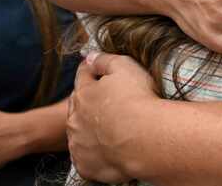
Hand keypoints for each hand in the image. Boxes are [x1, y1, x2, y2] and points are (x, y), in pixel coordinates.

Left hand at [68, 53, 156, 182]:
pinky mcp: (87, 166)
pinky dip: (95, 152)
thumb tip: (89, 55)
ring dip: (91, 128)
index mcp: (83, 94)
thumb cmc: (138, 101)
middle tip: (109, 101)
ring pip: (81, 133)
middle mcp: (75, 120)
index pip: (83, 76)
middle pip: (79, 106)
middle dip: (90, 102)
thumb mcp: (125, 67)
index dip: (91, 69)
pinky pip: (87, 157)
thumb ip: (104, 60)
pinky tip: (110, 148)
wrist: (146, 140)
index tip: (96, 67)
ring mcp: (79, 144)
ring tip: (112, 128)